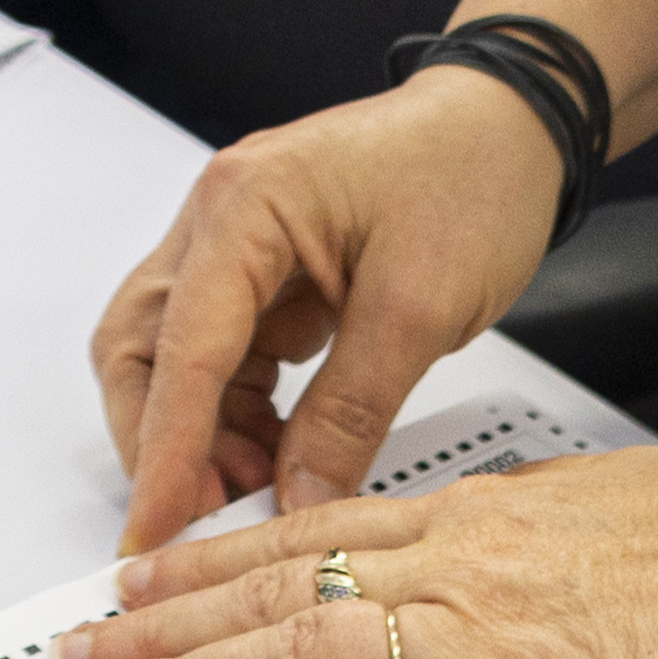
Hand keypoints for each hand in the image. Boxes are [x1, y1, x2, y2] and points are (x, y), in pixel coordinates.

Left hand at [40, 450, 657, 658]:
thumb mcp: (612, 513)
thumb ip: (527, 538)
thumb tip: (477, 563)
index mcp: (486, 518)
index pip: (312, 537)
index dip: (209, 565)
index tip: (138, 586)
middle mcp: (463, 567)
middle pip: (275, 593)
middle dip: (159, 630)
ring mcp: (490, 642)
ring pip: (299, 656)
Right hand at [91, 72, 567, 555]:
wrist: (515, 125)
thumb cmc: (474, 175)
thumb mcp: (420, 307)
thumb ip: (351, 412)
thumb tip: (297, 499)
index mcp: (244, 205)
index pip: (180, 350)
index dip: (164, 454)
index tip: (151, 533)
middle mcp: (221, 218)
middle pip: (141, 349)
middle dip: (159, 442)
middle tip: (202, 518)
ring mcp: (239, 246)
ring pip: (174, 360)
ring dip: (201, 434)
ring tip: (257, 491)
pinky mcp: (267, 274)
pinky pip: (226, 359)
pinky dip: (238, 416)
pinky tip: (277, 456)